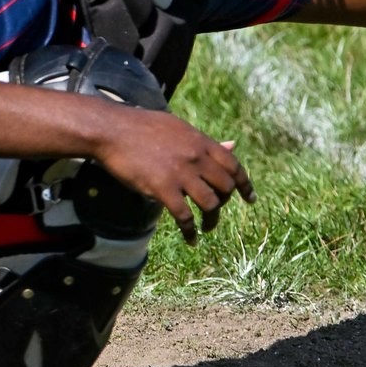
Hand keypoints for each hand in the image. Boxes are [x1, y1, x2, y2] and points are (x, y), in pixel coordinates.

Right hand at [92, 108, 253, 243]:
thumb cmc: (144, 128)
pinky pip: (184, 216)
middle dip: (225, 204)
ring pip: (210, 203)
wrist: (114, 130)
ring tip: (205, 228)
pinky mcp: (163, 188)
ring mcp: (181, 173)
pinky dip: (190, 231)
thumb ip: (206, 142)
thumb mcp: (180, 129)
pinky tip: (190, 239)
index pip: (234, 165)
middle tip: (215, 213)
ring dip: (211, 220)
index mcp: (201, 141)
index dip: (245, 184)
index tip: (251, 198)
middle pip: (225, 187)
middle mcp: (196, 157)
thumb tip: (233, 146)